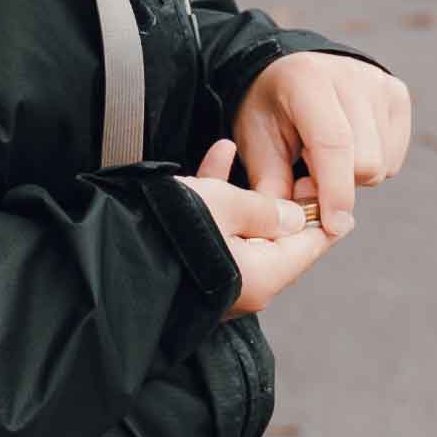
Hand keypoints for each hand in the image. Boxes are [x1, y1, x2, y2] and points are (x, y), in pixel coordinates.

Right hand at [183, 139, 331, 319]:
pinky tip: (215, 159)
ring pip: (243, 229)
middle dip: (279, 198)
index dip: (321, 210)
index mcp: (265, 275)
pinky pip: (215, 232)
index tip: (324, 181)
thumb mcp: (226, 205)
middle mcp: (247, 286)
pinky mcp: (192, 270)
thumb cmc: (172, 231)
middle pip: (278, 238)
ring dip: (242, 191)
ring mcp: (219, 281)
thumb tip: (294, 216)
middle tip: (286, 160)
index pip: (312, 244)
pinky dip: (216, 200)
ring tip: (239, 150)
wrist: (113, 256)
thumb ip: (266, 209)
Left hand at [229, 50, 413, 243]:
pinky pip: (395, 157)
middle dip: (337, 185)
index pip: (333, 143)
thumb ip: (272, 186)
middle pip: (366, 161)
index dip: (335, 190)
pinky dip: (373, 165)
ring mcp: (379, 82)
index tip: (333, 226)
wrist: (287, 73)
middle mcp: (350, 74)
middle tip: (307, 176)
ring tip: (323, 157)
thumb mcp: (256, 145)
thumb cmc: (269, 111)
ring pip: (383, 164)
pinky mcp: (398, 94)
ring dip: (353, 176)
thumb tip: (294, 227)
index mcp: (307, 79)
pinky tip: (347, 148)